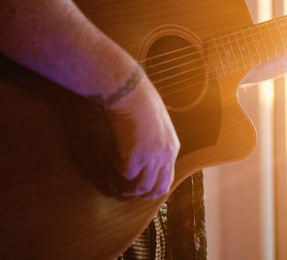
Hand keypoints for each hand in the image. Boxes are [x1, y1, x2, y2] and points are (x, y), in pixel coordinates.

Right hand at [104, 75, 179, 199]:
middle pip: (157, 188)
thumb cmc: (141, 99)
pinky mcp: (134, 157)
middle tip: (130, 193)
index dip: (154, 185)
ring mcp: (150, 158)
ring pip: (140, 186)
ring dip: (128, 186)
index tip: (143, 187)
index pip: (167, 177)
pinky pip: (125, 173)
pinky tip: (114, 155)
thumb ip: (157, 139)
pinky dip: (117, 167)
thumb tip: (147, 147)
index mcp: (173, 146)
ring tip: (118, 177)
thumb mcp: (158, 121)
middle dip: (143, 194)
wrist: (130, 92)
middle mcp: (165, 156)